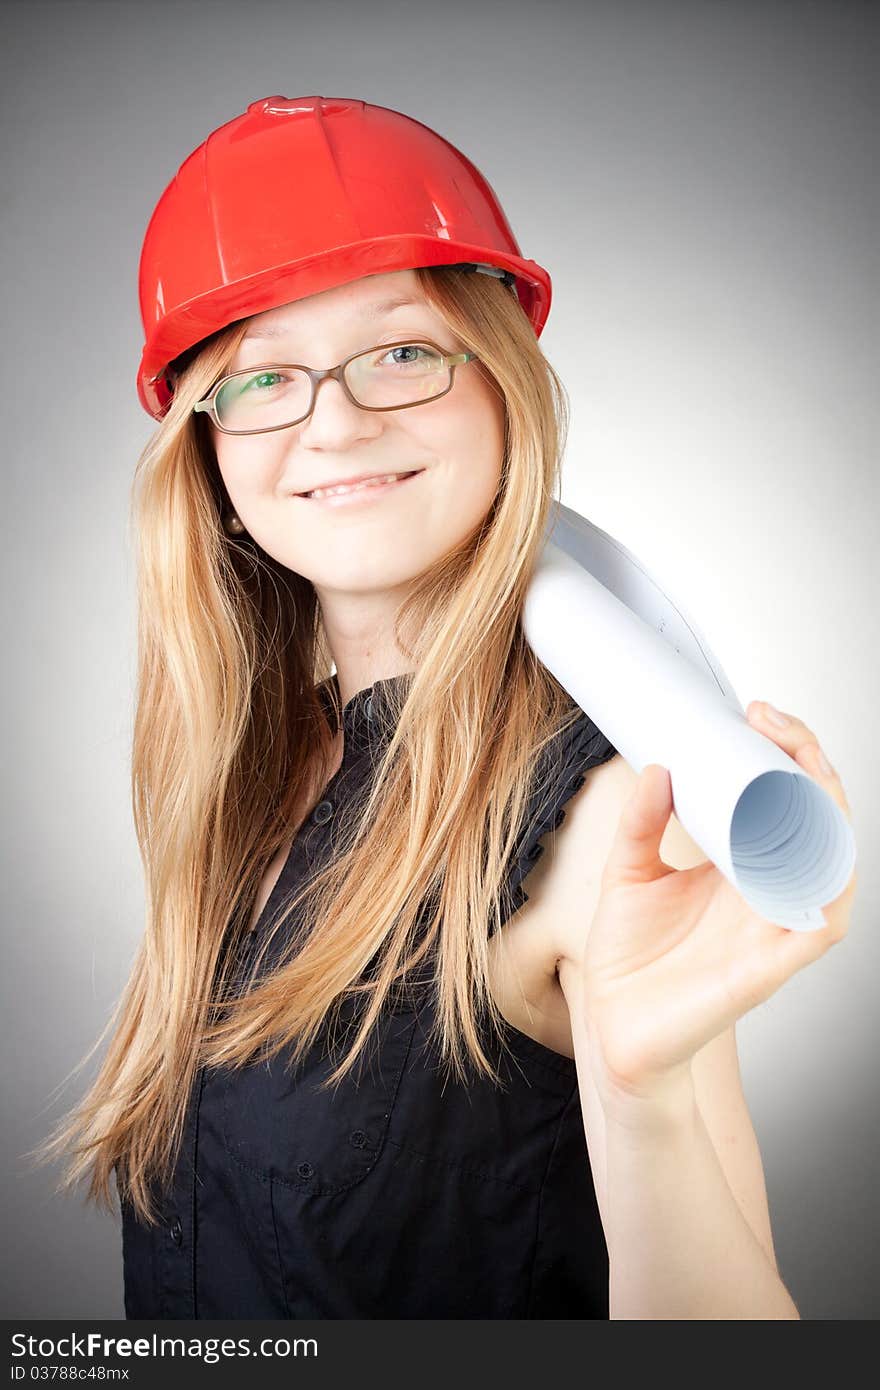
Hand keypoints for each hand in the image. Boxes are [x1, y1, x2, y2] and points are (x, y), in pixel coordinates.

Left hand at [582, 701, 857, 1110]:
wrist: (614, 1031)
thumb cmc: (630, 961)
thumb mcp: (626, 872)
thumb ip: (640, 823)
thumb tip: (656, 768)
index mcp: (742, 868)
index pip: (788, 802)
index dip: (788, 755)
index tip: (756, 713)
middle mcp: (768, 894)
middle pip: (822, 821)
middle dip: (812, 763)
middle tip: (773, 723)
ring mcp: (776, 928)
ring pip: (837, 864)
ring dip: (829, 809)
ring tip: (800, 765)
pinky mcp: (771, 966)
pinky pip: (823, 924)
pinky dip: (829, 884)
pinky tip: (816, 847)